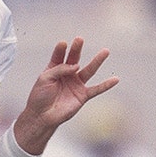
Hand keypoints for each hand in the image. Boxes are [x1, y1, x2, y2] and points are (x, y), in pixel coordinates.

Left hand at [15, 37, 118, 153]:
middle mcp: (67, 75)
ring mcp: (76, 84)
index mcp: (55, 69)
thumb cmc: (39, 96)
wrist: (42, 116)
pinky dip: (106, 85)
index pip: (59, 56)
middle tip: (80, 39)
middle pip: (74, 59)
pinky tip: (116, 79)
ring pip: (89, 70)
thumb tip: (77, 66)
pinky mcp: (82, 95)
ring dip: (97, 61)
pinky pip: (97, 89)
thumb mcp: (45, 78)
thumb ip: (59, 69)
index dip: (61, 49)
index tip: (63, 43)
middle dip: (76, 49)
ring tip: (105, 51)